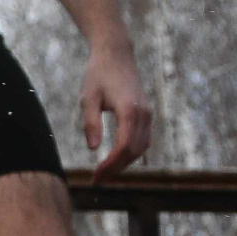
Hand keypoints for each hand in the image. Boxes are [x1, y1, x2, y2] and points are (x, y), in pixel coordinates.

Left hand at [81, 46, 153, 180]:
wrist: (116, 55)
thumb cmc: (98, 74)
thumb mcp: (88, 98)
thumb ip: (91, 123)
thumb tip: (92, 149)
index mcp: (129, 109)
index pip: (124, 146)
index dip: (111, 165)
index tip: (96, 176)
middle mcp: (144, 113)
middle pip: (134, 151)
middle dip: (116, 168)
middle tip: (97, 180)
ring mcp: (148, 113)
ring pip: (141, 147)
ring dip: (124, 163)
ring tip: (105, 173)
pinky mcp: (147, 113)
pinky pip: (144, 139)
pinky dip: (133, 153)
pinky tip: (118, 160)